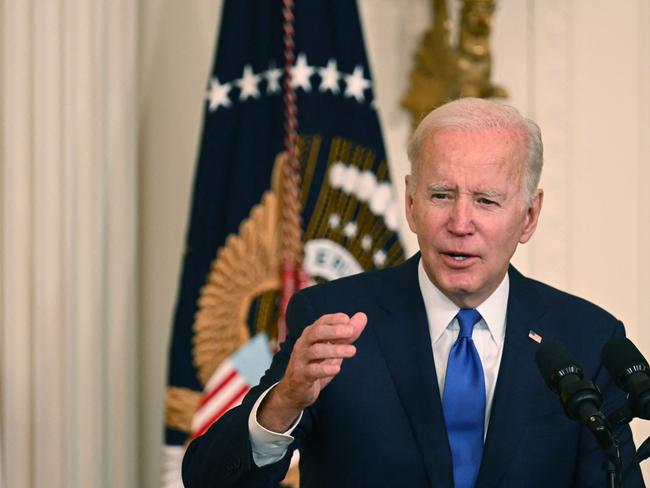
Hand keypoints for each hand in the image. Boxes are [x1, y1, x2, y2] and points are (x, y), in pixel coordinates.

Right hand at [257, 312, 366, 431]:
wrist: (295, 390)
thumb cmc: (316, 364)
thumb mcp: (332, 348)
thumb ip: (347, 334)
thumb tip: (362, 316)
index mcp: (311, 335)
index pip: (321, 322)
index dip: (334, 319)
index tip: (347, 320)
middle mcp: (304, 344)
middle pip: (316, 333)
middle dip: (333, 331)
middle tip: (350, 331)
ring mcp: (301, 360)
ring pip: (316, 351)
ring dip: (335, 350)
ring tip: (352, 351)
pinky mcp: (301, 376)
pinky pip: (312, 371)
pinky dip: (325, 369)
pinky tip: (337, 369)